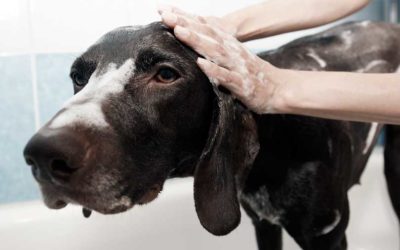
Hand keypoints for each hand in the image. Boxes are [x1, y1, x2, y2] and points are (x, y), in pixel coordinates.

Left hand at [158, 5, 278, 113]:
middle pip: (207, 35)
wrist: (279, 88)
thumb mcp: (234, 55)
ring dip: (197, 41)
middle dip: (186, 24)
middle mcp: (232, 52)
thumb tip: (195, 36)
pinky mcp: (242, 84)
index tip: (165, 10)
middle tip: (165, 15)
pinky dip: (214, 70)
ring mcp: (237, 67)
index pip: (205, 27)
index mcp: (229, 45)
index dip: (186, 18)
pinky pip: (226, 76)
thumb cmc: (253, 73)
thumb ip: (216, 46)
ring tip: (179, 32)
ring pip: (215, 51)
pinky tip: (200, 64)